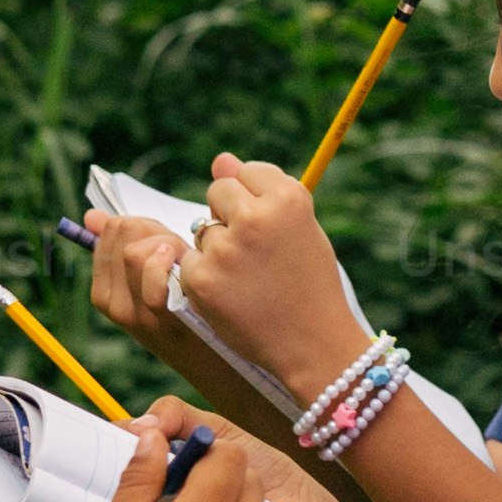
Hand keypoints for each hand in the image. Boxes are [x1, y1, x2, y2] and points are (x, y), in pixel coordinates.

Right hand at [86, 212, 209, 378]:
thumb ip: (122, 247)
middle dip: (155, 229)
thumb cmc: (187, 312)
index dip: (144, 224)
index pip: (111, 230)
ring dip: (167, 244)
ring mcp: (133, 313)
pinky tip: (184, 264)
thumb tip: (92, 216)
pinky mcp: (160, 318)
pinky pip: (151, 273)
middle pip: (122, 233)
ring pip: (133, 251)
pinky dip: (168, 261)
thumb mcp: (149, 279)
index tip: (164, 239)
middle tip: (178, 249)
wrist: (214, 362)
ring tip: (186, 260)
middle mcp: (112, 303)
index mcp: (104, 291)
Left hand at [184, 155, 374, 402]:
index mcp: (288, 198)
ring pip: (202, 229)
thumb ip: (262, 189)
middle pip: (217, 192)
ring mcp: (225, 248)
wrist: (312, 343)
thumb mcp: (300, 227)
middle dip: (229, 216)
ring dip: (217, 249)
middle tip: (256, 254)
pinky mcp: (201, 278)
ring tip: (248, 278)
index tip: (270, 228)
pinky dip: (204, 276)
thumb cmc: (309, 282)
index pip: (246, 171)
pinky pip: (188, 261)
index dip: (255, 200)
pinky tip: (232, 294)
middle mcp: (255, 217)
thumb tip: (218, 158)